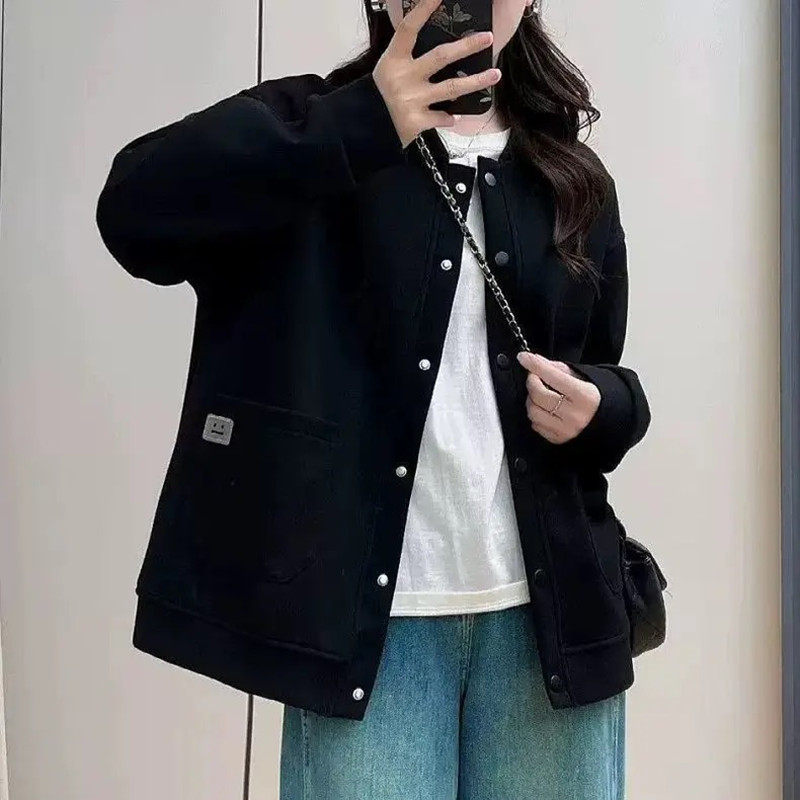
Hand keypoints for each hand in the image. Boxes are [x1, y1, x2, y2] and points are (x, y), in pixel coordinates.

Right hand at [372, 0, 500, 147]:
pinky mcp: (416, 121)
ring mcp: (411, 100)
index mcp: (393, 60)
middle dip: (467, 46)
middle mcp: (403, 77)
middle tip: (488, 37)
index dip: (423, 10)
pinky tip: (457, 116)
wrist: (367, 129)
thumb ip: (408, 57)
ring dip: (475, 81)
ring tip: (495, 75)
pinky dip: (450, 118)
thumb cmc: (380, 96)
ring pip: (451, 88)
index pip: (409, 29)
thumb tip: (439, 48)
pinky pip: (442, 117)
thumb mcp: (389, 70)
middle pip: (440, 56)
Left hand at [516, 351, 600, 444]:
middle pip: (538, 394)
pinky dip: (536, 414)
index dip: (535, 365)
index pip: (553, 376)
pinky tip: (546, 409)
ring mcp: (566, 429)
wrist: (608, 421)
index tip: (523, 357)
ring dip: (531, 399)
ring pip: (533, 411)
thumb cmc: (595, 398)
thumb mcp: (582, 378)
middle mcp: (575, 415)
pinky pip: (536, 425)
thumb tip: (536, 361)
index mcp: (585, 396)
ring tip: (540, 394)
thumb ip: (558, 369)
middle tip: (535, 376)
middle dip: (532, 381)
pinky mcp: (559, 439)